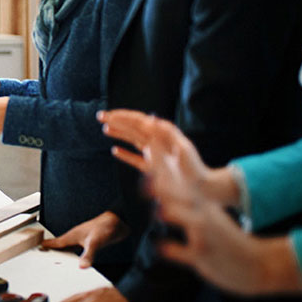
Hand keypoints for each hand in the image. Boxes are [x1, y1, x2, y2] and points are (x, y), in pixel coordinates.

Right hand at [41, 212, 128, 268]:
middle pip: (60, 246)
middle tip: (44, 257)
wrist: (118, 222)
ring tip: (57, 262)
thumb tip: (82, 267)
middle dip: (52, 251)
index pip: (56, 242)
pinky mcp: (90, 243)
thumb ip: (88, 255)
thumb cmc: (105, 227)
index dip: (46, 246)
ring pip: (69, 248)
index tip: (37, 248)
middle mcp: (76, 237)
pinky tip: (76, 261)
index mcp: (72, 236)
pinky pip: (78, 251)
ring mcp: (83, 239)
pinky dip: (75, 256)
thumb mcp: (94, 242)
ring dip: (64, 254)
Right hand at [99, 109, 237, 206]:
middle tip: (100, 116)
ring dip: (119, 133)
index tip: (109, 114)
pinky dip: (125, 154)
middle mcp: (156, 142)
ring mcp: (154, 154)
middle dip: (117, 121)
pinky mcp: (153, 167)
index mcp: (162, 135)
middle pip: (133, 128)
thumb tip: (152, 119)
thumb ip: (166, 135)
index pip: (139, 121)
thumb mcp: (182, 149)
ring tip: (105, 129)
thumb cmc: (193, 169)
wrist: (202, 187)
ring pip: (132, 140)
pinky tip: (115, 151)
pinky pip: (135, 159)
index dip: (123, 116)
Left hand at [149, 151, 301, 295]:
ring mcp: (203, 236)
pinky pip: (186, 253)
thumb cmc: (224, 237)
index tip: (148, 146)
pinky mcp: (202, 257)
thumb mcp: (208, 214)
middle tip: (146, 176)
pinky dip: (173, 250)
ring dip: (174, 214)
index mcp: (202, 204)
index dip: (163, 165)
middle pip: (182, 196)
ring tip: (158, 209)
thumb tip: (164, 183)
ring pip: (189, 221)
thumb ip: (185, 199)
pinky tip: (159, 246)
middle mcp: (203, 216)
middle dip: (164, 185)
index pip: (179, 180)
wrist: (257, 264)